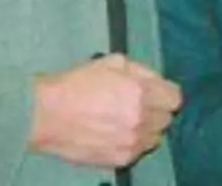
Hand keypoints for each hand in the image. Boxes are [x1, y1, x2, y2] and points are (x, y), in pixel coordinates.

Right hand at [29, 53, 181, 168]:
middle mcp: (141, 119)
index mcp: (141, 92)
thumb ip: (141, 71)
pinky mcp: (121, 159)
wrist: (47, 115)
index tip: (156, 94)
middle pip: (167, 119)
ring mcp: (132, 142)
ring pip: (155, 138)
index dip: (165, 94)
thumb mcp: (111, 62)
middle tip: (137, 106)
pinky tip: (116, 134)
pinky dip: (133, 143)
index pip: (175, 99)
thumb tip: (156, 81)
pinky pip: (139, 151)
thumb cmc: (76, 84)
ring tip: (125, 121)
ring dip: (146, 129)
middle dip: (156, 110)